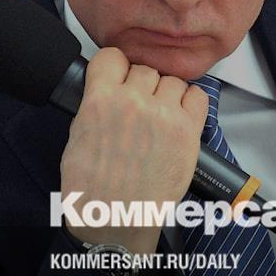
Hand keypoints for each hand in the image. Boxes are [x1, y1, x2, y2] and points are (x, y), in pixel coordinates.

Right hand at [60, 47, 208, 253]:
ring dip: (167, 95)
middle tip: (138, 107)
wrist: (116, 219)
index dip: (116, 67)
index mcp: (99, 101)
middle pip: (145, 70)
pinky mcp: (188, 132)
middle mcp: (134, 103)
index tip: (119, 76)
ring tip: (159, 117)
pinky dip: (191, 103)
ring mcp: (164, 116)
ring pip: (172, 81)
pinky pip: (198, 97)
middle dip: (142, 86)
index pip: (112, 56)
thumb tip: (107, 89)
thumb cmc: (93, 188)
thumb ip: (95, 105)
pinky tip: (179, 118)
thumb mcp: (77, 136)